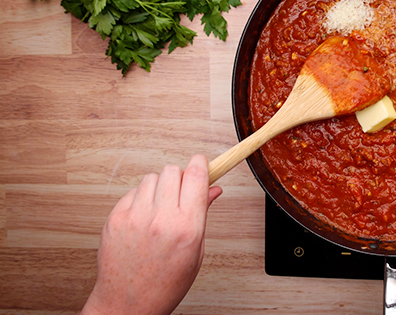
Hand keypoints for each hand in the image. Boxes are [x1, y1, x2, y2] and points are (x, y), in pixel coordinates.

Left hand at [82, 155, 222, 314]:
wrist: (127, 304)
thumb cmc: (164, 284)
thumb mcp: (195, 252)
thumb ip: (202, 215)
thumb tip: (212, 190)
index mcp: (186, 228)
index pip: (196, 176)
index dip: (201, 164)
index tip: (203, 163)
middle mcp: (160, 220)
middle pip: (172, 170)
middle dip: (180, 177)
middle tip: (180, 193)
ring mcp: (135, 218)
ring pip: (151, 178)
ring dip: (159, 187)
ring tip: (159, 209)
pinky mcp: (115, 219)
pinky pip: (132, 192)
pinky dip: (140, 199)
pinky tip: (143, 218)